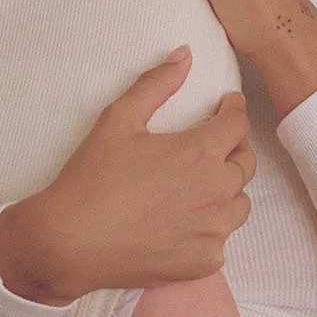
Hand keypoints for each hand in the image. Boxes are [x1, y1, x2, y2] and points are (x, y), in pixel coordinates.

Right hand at [0, 48, 254, 301]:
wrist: (70, 243)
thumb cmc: (92, 178)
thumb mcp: (118, 119)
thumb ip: (156, 84)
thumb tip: (185, 55)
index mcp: (201, 152)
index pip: (238, 123)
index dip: (233, 110)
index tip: (227, 106)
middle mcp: (217, 191)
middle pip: (246, 163)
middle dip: (233, 148)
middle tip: (214, 145)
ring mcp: (214, 230)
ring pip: (239, 204)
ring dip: (227, 190)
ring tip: (202, 186)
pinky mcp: (205, 262)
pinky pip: (221, 240)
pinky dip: (209, 229)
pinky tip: (185, 224)